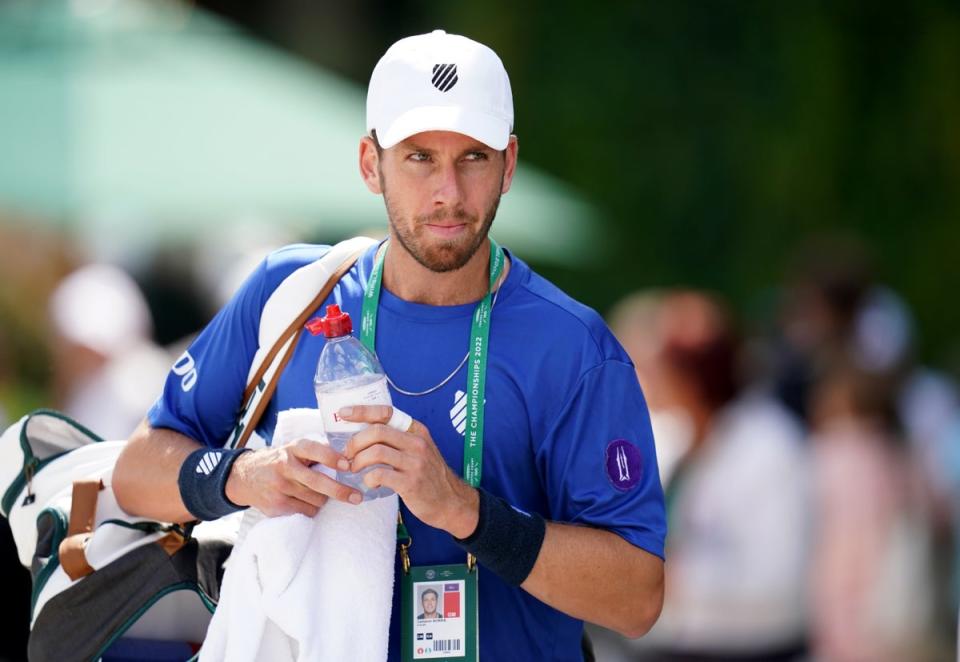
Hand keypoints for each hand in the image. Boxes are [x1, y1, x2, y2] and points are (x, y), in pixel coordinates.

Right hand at [225, 439, 362, 517]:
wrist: (245, 477)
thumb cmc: (280, 461)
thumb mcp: (294, 449)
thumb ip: (317, 452)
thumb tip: (349, 457)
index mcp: (292, 449)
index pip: (314, 450)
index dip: (332, 458)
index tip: (347, 465)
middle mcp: (285, 467)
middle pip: (318, 482)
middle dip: (340, 491)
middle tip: (357, 497)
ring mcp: (279, 488)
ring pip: (315, 499)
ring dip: (323, 499)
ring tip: (318, 493)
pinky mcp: (276, 506)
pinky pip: (306, 511)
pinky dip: (312, 508)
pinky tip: (305, 501)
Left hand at [339, 405, 478, 537]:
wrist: (451, 502)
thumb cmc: (429, 476)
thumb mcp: (419, 450)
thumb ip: (399, 440)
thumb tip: (364, 434)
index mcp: (417, 431)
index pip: (386, 412)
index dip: (362, 411)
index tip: (344, 413)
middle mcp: (417, 443)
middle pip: (377, 431)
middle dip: (355, 442)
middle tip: (347, 454)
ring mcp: (415, 463)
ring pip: (376, 452)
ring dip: (358, 461)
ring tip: (354, 469)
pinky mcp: (411, 483)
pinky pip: (380, 475)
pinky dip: (368, 479)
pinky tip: (369, 483)